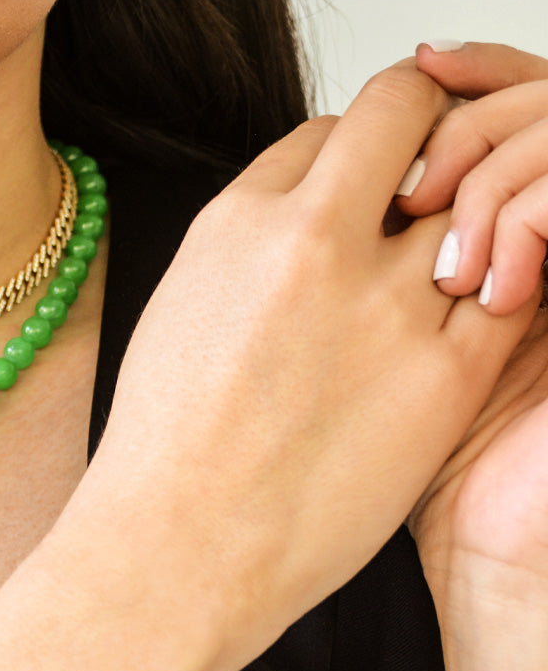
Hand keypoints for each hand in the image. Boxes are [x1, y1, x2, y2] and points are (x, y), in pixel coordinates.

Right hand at [62, 58, 538, 670]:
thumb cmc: (166, 454)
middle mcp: (310, 241)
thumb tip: (296, 226)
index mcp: (234, 225)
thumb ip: (245, 254)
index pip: (322, 133)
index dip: (346, 162)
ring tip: (420, 298)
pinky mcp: (444, 373)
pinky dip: (488, 294)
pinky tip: (450, 335)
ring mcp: (383, 303)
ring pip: (468, 201)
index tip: (354, 200)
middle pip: (403, 121)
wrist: (182, 549)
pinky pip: (504, 289)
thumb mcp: (178, 320)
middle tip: (416, 205)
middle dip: (418, 148)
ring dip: (454, 232)